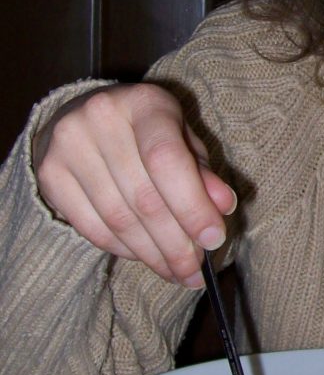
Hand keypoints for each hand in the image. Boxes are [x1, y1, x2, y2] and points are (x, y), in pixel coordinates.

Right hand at [32, 83, 236, 286]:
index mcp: (145, 102)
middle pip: (143, 198)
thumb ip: (203, 172)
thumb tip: (223, 206)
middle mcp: (101, 117)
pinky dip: (124, 250)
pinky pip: (93, 228)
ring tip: (177, 271)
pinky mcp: (49, 174)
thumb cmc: (148, 132)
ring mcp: (68, 145)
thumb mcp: (183, 139)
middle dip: (176, 243)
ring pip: (118, 220)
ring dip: (152, 254)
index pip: (167, 160)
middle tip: (196, 271)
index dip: (192, 206)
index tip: (214, 239)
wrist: (83, 116)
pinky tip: (145, 256)